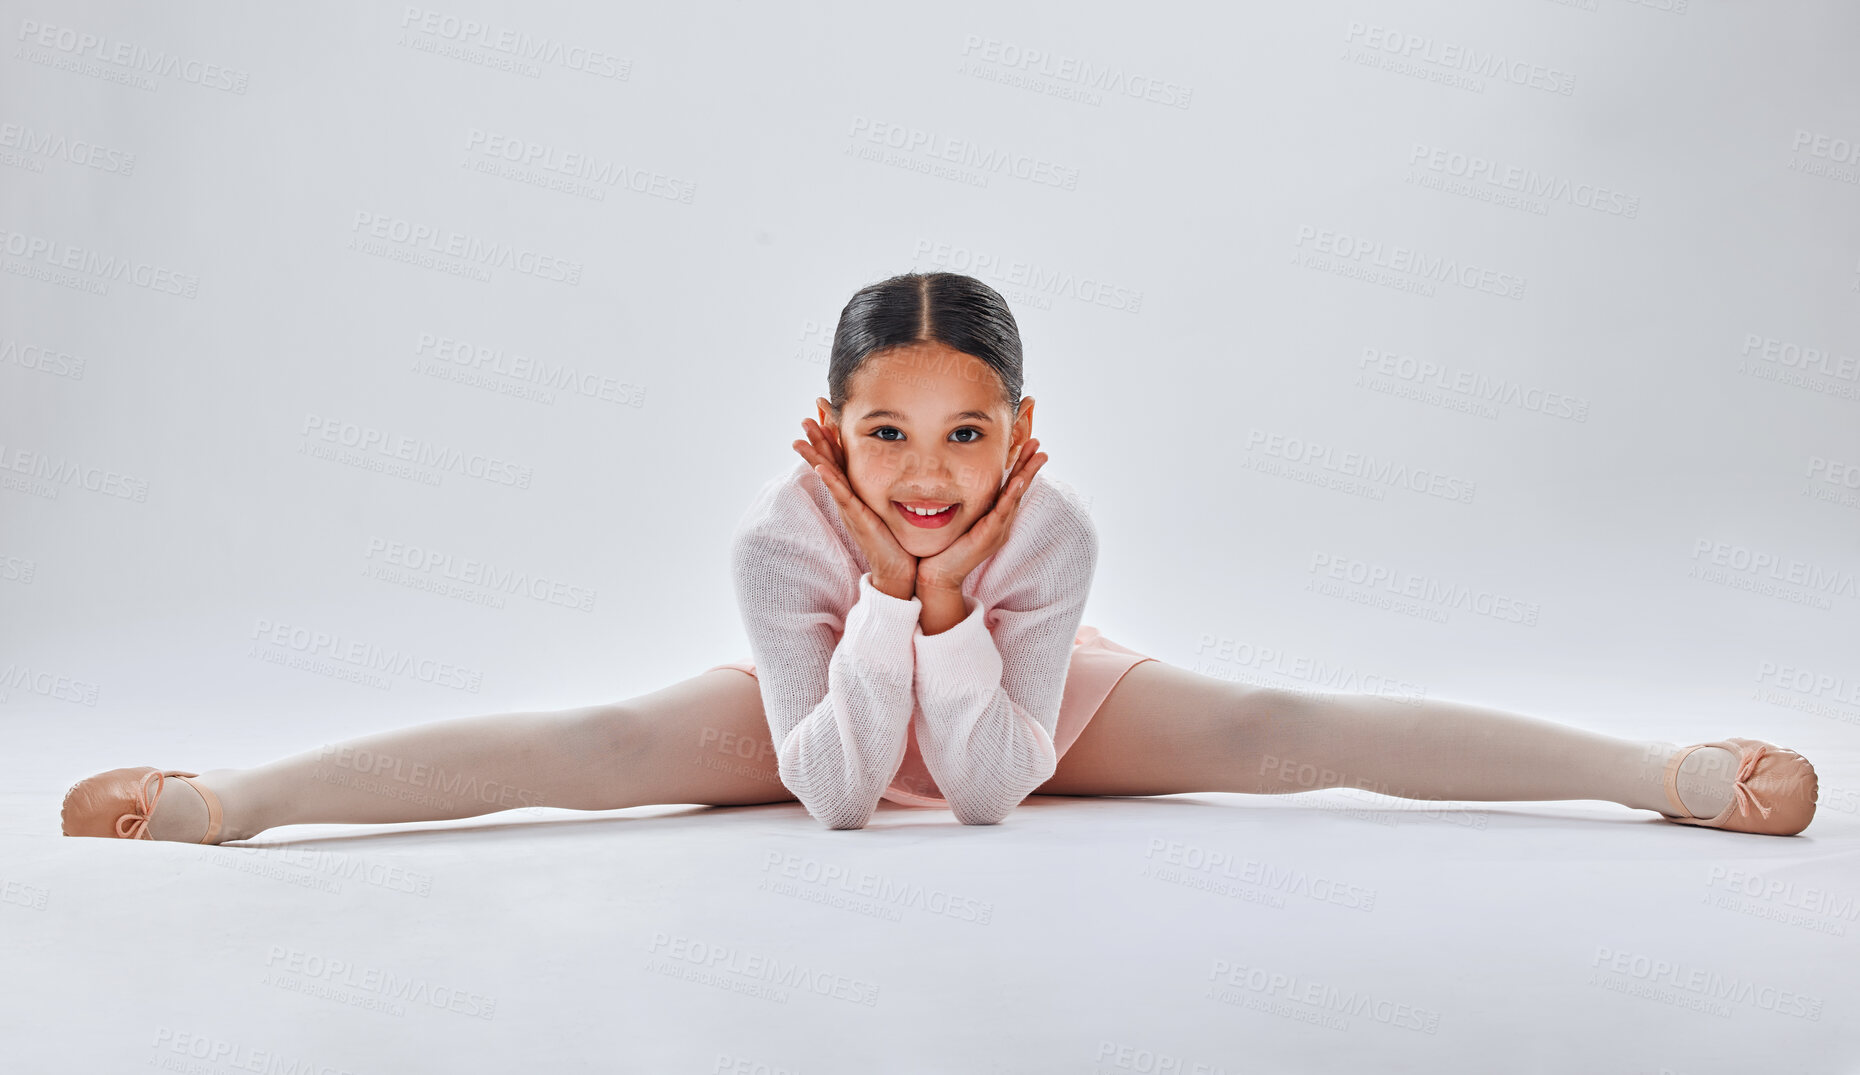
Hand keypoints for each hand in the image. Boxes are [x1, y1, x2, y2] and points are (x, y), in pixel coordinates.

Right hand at [793, 418, 917, 599]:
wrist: (900, 569)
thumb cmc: (898, 538)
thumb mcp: (892, 503)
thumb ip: (895, 484)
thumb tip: (907, 464)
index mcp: (856, 490)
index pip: (840, 455)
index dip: (831, 433)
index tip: (823, 409)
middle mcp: (848, 497)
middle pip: (828, 461)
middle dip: (817, 438)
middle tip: (806, 415)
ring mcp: (850, 508)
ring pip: (828, 475)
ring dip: (814, 456)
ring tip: (800, 438)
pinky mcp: (857, 519)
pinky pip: (841, 495)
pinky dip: (830, 480)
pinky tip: (819, 466)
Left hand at [915, 437, 1046, 595]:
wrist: (937, 576)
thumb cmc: (943, 549)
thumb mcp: (957, 521)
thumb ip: (961, 504)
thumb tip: (953, 485)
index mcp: (995, 519)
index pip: (1010, 488)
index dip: (1019, 467)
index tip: (1026, 446)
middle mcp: (1001, 524)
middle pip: (1019, 489)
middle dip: (1030, 466)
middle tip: (1039, 444)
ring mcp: (997, 531)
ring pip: (1015, 498)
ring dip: (1027, 475)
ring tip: (1037, 456)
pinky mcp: (988, 537)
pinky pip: (1002, 512)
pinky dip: (1011, 495)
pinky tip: (1019, 480)